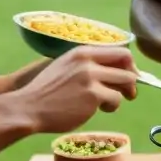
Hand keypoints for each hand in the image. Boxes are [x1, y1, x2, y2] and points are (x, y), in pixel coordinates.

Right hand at [16, 45, 138, 133]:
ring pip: (126, 81)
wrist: (28, 108)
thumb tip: (116, 69)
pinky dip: (111, 106)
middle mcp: (88, 60)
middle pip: (127, 63)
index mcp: (83, 51)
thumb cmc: (46, 91)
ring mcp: (91, 77)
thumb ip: (88, 64)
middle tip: (129, 92)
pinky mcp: (93, 95)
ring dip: (122, 95)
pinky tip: (99, 110)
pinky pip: (116, 99)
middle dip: (133, 79)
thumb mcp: (66, 67)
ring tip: (108, 104)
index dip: (129, 64)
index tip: (129, 75)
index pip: (119, 50)